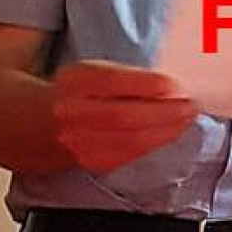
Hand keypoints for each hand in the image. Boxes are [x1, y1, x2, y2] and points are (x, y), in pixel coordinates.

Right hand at [51, 61, 196, 172]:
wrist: (40, 122)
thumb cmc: (80, 90)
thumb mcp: (99, 70)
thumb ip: (131, 77)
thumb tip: (170, 86)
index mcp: (77, 80)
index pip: (113, 82)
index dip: (147, 86)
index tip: (176, 86)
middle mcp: (73, 112)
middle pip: (124, 116)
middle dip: (164, 113)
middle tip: (191, 106)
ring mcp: (79, 141)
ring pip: (128, 140)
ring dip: (165, 131)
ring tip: (187, 119)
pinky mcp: (90, 161)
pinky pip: (127, 155)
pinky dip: (153, 143)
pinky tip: (169, 134)